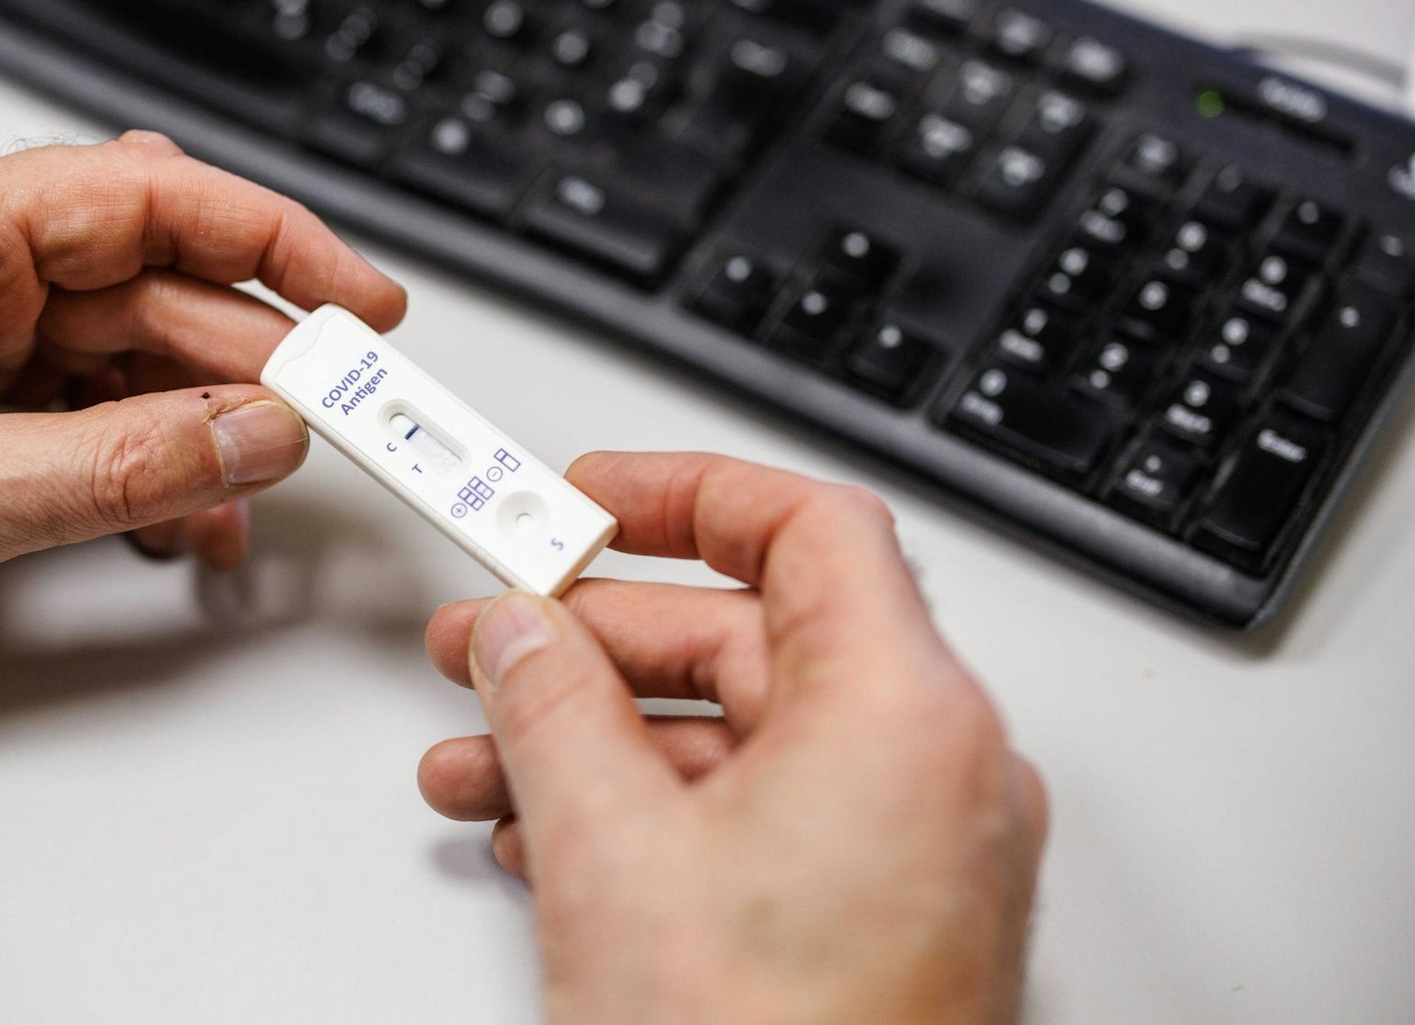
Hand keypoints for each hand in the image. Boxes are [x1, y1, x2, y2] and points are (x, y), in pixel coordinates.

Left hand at [0, 133, 404, 721]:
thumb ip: (119, 465)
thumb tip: (256, 434)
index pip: (151, 198)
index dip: (277, 241)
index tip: (362, 302)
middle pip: (160, 284)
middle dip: (256, 359)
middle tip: (343, 421)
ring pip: (139, 353)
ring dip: (206, 425)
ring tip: (252, 491)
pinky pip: (98, 405)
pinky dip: (151, 458)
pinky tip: (182, 513)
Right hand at [418, 452, 1046, 1024]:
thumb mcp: (612, 850)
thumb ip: (552, 705)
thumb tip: (520, 634)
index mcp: (904, 714)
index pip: (807, 526)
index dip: (685, 493)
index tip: (589, 496)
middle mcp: (932, 770)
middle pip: (753, 636)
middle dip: (598, 635)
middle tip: (495, 632)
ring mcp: (910, 852)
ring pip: (737, 738)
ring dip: (600, 733)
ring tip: (482, 746)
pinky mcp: (875, 921)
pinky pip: (756, 818)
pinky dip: (650, 808)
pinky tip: (543, 830)